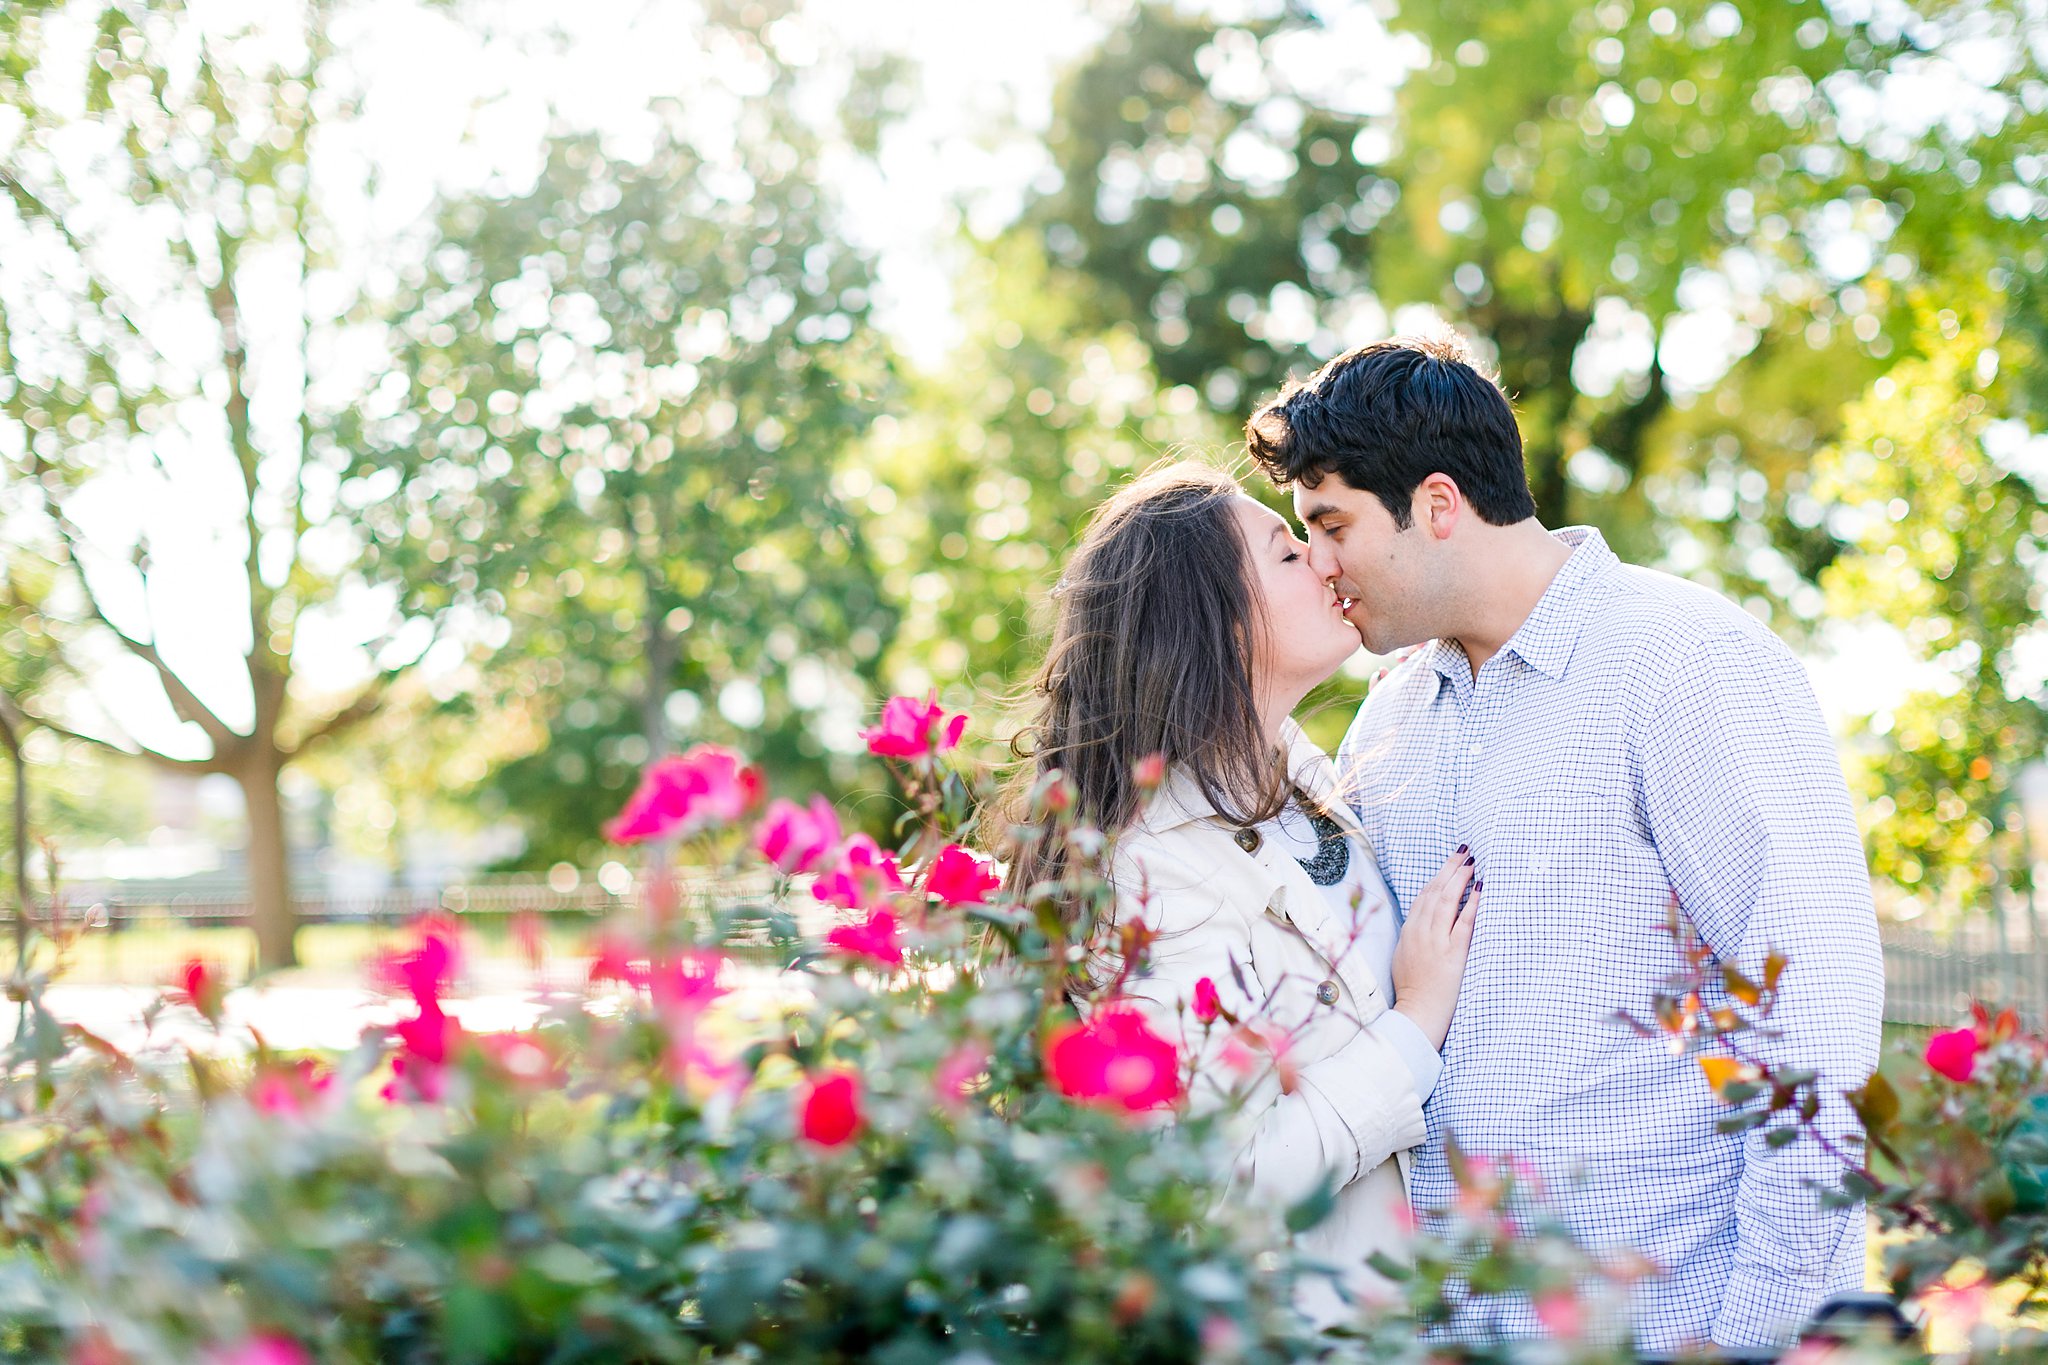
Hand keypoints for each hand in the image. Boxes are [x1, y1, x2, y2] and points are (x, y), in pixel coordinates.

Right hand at [1391, 845, 1479, 1049]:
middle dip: (1450, 869)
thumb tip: (1425, 921)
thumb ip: (1414, 936)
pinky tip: (1480, 889)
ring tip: (1473, 863)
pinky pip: (1464, 922)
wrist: (1417, 1013)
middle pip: (1434, 891)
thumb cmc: (1413, 990)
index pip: (1423, 896)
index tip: (1450, 864)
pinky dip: (1471, 903)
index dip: (1437, 877)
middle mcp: (1420, 932)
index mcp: (1409, 931)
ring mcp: (1436, 941)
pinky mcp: (1452, 953)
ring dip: (1460, 878)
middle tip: (1464, 852)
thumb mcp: (1405, 957)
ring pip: (1446, 901)